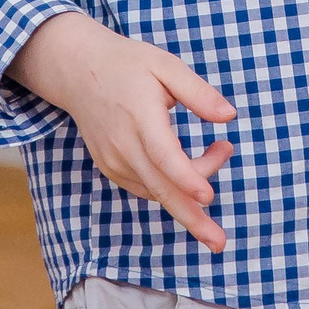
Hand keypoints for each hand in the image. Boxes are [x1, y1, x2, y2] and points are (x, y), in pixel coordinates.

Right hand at [8, 11, 238, 251]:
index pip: (163, 156)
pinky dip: (173, 188)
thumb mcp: (166, 65)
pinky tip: (194, 169)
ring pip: (157, 191)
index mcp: (139, 116)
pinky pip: (147, 187)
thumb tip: (229, 116)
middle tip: (220, 244)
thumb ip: (198, 92)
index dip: (187, 178)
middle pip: (160, 189)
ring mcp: (114, 161)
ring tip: (221, 151)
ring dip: (192, 190)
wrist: (78, 71)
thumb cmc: (128, 65)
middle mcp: (123, 146)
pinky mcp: (112, 168)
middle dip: (191, 219)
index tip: (209, 196)